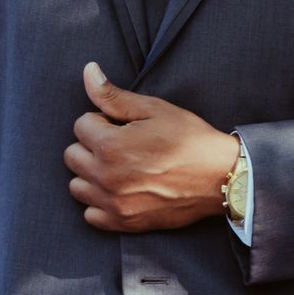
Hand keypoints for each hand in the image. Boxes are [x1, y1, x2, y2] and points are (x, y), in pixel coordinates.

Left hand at [66, 63, 239, 231]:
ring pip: (77, 186)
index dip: (102, 121)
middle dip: (92, 145)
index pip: (80, 125)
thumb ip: (114, 95)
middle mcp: (106, 177)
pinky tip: (119, 191)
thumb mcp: (154, 109)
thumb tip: (88, 71)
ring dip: (91, 174)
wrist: (221, 178)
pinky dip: (99, 202)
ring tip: (118, 167)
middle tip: (121, 145)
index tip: (124, 126)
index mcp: (110, 146)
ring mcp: (114, 203)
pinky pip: (91, 215)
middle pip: (72, 156)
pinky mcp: (124, 222)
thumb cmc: (190, 139)